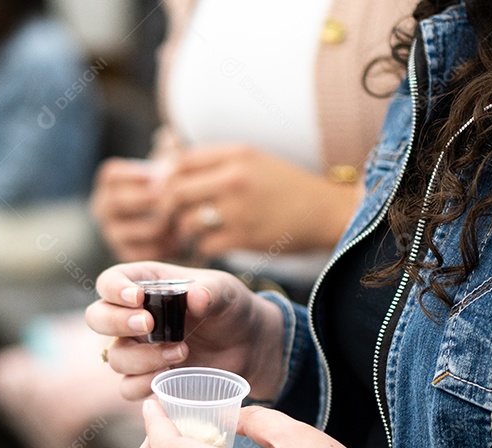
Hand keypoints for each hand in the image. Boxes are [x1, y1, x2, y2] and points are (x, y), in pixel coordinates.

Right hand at [84, 261, 284, 399]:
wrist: (247, 345)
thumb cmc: (230, 309)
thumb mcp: (226, 293)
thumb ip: (212, 292)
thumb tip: (196, 297)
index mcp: (144, 284)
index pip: (109, 281)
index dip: (114, 289)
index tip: (138, 299)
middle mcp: (132, 316)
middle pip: (96, 318)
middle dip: (116, 323)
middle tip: (149, 325)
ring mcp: (137, 349)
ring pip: (115, 357)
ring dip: (143, 358)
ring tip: (181, 352)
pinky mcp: (148, 377)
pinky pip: (128, 387)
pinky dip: (146, 384)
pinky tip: (172, 375)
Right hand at [90, 158, 179, 261]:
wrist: (171, 226)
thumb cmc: (169, 191)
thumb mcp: (166, 170)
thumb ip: (168, 153)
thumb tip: (169, 137)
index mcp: (110, 183)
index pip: (111, 174)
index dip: (135, 175)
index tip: (158, 176)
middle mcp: (104, 208)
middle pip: (117, 201)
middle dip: (147, 200)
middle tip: (170, 200)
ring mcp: (112, 233)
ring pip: (128, 230)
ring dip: (158, 226)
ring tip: (179, 221)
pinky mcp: (125, 255)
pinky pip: (140, 252)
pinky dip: (161, 247)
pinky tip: (178, 241)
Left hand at [165, 144, 360, 257]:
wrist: (326, 211)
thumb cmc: (286, 187)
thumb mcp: (255, 160)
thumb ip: (217, 162)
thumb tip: (170, 171)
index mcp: (235, 154)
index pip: (179, 162)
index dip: (165, 179)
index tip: (167, 191)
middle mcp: (234, 178)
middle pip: (175, 192)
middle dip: (166, 208)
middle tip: (170, 217)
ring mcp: (239, 209)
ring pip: (187, 222)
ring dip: (183, 231)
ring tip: (191, 234)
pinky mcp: (245, 238)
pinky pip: (205, 245)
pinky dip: (201, 249)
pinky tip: (208, 247)